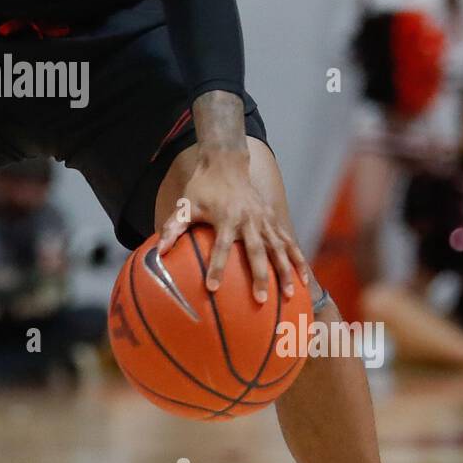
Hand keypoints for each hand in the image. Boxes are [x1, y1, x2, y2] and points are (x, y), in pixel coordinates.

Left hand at [158, 157, 308, 303]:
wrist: (227, 163)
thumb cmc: (202, 187)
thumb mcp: (185, 205)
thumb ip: (173, 228)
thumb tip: (158, 251)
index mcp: (226, 217)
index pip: (221, 246)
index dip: (217, 267)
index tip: (212, 288)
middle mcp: (249, 219)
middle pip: (257, 251)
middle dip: (260, 276)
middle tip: (260, 300)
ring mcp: (264, 219)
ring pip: (279, 248)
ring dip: (286, 271)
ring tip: (289, 294)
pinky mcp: (273, 219)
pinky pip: (288, 242)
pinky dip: (298, 259)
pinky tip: (304, 279)